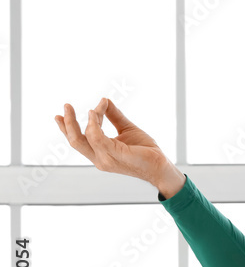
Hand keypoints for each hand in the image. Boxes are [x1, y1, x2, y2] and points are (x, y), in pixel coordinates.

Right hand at [54, 97, 171, 185]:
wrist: (161, 165)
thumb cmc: (146, 151)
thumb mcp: (127, 129)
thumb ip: (115, 116)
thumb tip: (104, 101)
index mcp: (100, 154)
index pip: (78, 142)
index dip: (66, 128)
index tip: (61, 114)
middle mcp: (99, 159)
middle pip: (74, 141)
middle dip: (67, 123)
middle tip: (66, 105)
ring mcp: (105, 159)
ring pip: (83, 138)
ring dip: (83, 120)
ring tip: (92, 107)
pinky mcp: (114, 155)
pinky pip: (97, 137)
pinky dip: (94, 123)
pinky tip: (96, 112)